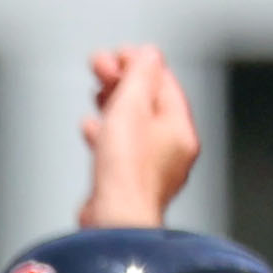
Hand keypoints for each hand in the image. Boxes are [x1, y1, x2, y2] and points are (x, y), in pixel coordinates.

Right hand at [79, 46, 199, 229]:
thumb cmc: (125, 171)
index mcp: (179, 128)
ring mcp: (152, 168)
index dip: (139, 63)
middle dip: (124, 82)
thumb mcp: (132, 107)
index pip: (164, 83)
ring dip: (115, 104)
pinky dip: (108, 132)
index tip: (117, 54)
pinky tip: (92, 127)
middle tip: (101, 67)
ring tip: (97, 92)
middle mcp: (172, 148)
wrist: (114, 219)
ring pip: (135, 125)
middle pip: (149, 103)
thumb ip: (140, 76)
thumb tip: (148, 54)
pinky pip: (122, 148)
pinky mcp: (130, 183)